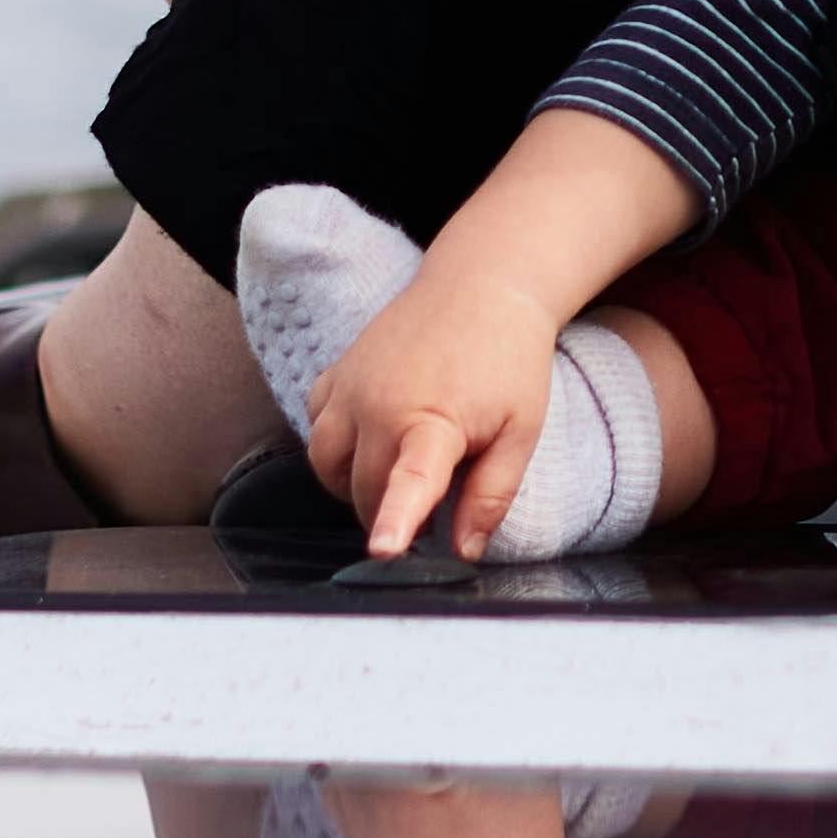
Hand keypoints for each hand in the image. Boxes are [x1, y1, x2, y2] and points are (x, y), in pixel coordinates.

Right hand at [307, 248, 587, 558]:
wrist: (480, 286)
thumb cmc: (507, 361)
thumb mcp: (520, 432)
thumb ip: (491, 495)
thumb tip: (464, 550)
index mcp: (432, 421)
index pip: (409, 482)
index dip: (394, 521)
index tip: (382, 551)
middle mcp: (378, 404)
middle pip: (365, 491)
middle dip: (393, 512)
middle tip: (436, 500)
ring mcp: (349, 387)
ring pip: (328, 466)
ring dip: (358, 484)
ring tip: (402, 471)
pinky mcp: (334, 374)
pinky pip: (317, 429)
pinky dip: (337, 448)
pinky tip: (374, 437)